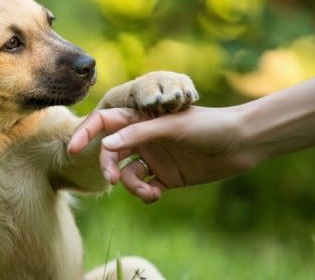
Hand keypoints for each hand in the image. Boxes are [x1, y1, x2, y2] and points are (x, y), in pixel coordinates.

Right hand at [68, 106, 257, 202]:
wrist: (242, 143)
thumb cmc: (208, 125)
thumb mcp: (172, 127)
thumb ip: (138, 134)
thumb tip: (105, 146)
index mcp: (142, 118)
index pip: (106, 122)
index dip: (86, 133)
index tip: (73, 149)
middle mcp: (144, 137)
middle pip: (112, 152)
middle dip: (108, 166)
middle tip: (113, 180)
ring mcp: (154, 157)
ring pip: (127, 173)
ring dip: (131, 185)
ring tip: (149, 192)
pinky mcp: (165, 176)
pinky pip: (144, 187)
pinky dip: (145, 194)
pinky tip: (156, 195)